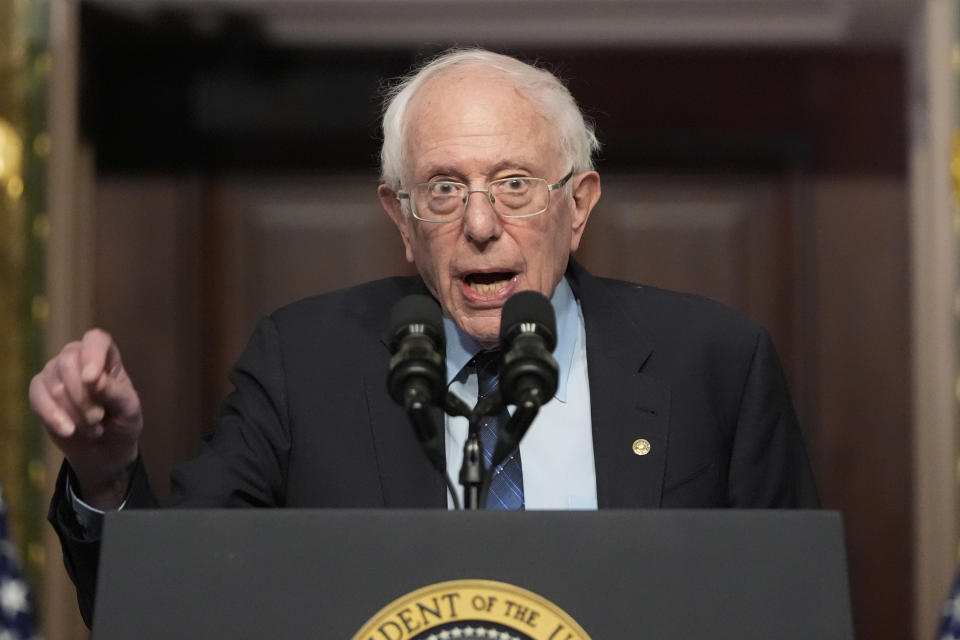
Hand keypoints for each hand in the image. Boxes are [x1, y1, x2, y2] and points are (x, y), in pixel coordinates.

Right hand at [29, 329, 142, 509]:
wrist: (105, 448)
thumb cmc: (122, 421)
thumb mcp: (128, 409)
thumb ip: (113, 392)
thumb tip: (93, 379)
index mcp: (106, 355)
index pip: (96, 340)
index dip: (92, 355)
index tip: (92, 379)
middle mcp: (78, 356)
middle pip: (69, 362)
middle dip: (83, 396)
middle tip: (98, 419)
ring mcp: (56, 372)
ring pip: (55, 384)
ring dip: (74, 412)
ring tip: (93, 428)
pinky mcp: (39, 391)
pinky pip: (38, 397)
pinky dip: (53, 416)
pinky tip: (68, 431)